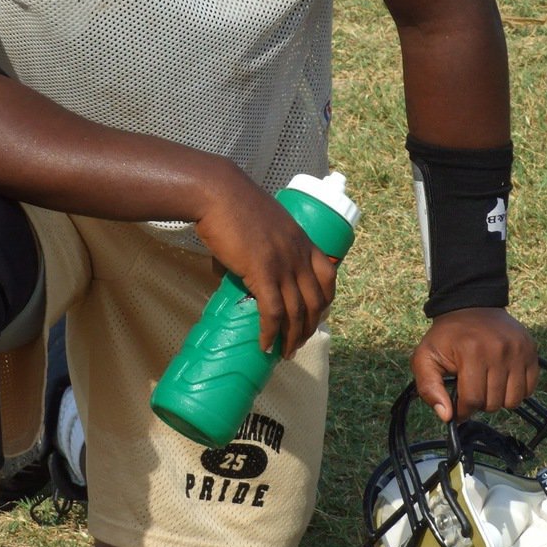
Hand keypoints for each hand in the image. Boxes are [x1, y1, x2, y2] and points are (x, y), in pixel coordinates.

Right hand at [194, 169, 336, 357]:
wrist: (218, 193)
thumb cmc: (230, 204)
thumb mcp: (257, 225)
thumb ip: (252, 250)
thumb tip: (229, 275)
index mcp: (301, 239)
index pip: (328, 275)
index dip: (325, 300)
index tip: (316, 315)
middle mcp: (298, 254)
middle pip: (315, 300)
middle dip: (310, 327)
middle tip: (298, 343)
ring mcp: (283, 264)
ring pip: (297, 311)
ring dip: (293, 338)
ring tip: (284, 353)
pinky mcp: (262, 273)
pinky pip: (273, 312)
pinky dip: (271, 333)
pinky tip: (264, 346)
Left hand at [410, 307, 538, 421]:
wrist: (470, 306)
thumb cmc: (447, 336)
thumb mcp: (425, 357)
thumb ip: (428, 388)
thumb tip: (446, 416)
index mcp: (471, 350)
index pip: (472, 400)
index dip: (462, 410)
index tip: (458, 406)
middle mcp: (498, 349)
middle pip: (493, 403)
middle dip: (479, 402)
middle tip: (472, 387)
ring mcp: (518, 350)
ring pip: (513, 401)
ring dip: (498, 399)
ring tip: (486, 384)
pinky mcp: (531, 351)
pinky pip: (529, 389)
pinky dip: (516, 391)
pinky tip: (502, 379)